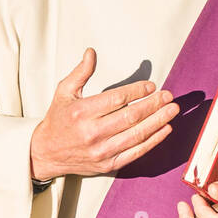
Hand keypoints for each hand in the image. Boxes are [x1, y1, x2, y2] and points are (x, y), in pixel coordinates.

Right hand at [29, 48, 178, 182]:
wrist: (45, 153)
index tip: (151, 86)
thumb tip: (91, 53)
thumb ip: (80, 73)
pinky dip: (153, 141)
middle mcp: (91, 132)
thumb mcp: (63, 93)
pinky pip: (135, 152)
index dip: (137, 91)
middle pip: (131, 116)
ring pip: (137, 134)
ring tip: (172, 110)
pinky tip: (164, 129)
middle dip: (154, 105)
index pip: (117, 99)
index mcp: (81, 112)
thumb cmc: (57, 120)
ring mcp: (100, 150)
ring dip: (159, 121)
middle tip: (169, 96)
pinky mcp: (107, 164)